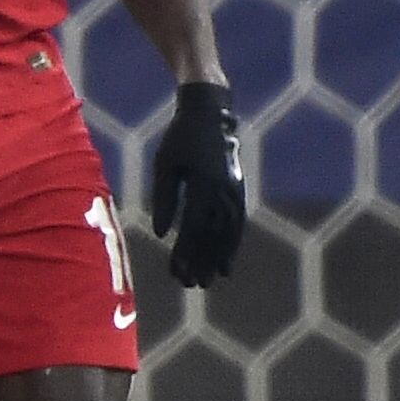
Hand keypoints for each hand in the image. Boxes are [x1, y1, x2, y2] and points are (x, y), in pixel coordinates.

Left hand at [150, 82, 246, 286]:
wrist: (211, 115)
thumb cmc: (180, 139)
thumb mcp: (165, 164)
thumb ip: (163, 199)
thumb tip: (160, 234)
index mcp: (204, 183)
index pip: (193, 226)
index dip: (185, 251)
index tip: (176, 271)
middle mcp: (224, 191)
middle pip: (213, 235)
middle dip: (201, 261)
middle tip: (190, 285)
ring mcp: (235, 192)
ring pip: (228, 234)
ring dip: (217, 259)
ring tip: (208, 282)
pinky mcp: (239, 192)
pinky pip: (237, 225)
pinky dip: (231, 246)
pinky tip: (225, 264)